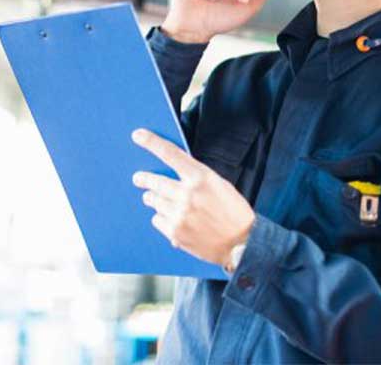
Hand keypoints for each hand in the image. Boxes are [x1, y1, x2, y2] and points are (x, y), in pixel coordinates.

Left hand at [130, 128, 254, 265]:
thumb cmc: (232, 211)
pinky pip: (156, 219)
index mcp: (201, 177)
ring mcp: (180, 214)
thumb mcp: (218, 184)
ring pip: (153, 200)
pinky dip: (161, 218)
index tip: (137, 135)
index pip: (170, 153)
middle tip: (138, 178)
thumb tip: (170, 170)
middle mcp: (188, 194)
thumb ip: (194, 176)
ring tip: (159, 200)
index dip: (151, 142)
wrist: (242, 244)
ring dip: (153, 198)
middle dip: (143, 179)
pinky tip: (173, 219)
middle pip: (154, 181)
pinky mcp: (175, 232)